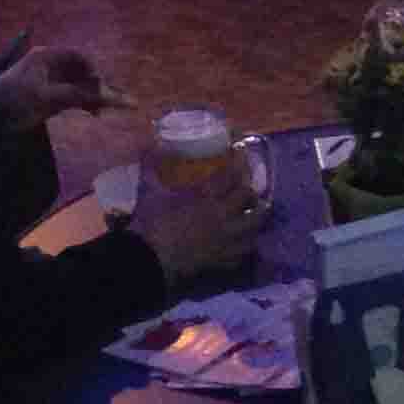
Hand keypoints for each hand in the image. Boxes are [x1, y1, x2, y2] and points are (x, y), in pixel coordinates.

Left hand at [0, 48, 124, 130]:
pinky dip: (88, 104)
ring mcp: (54, 83)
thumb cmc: (13, 98)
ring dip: (99, 96)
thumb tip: (104, 94)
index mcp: (47, 57)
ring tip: (121, 106)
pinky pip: (77, 98)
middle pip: (84, 72)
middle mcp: (53, 68)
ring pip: (83, 87)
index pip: (78, 56)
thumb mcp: (44, 95)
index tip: (102, 84)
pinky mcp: (53, 99)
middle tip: (124, 99)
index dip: (93, 68)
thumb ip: (75, 94)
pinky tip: (98, 113)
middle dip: (103, 85)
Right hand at [129, 170, 265, 285]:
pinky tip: (241, 242)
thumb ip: (151, 168)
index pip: (230, 177)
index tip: (240, 157)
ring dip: (256, 218)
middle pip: (248, 198)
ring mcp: (226, 238)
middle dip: (250, 192)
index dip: (238, 165)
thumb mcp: (149, 191)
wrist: (151, 258)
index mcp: (205, 196)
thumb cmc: (151, 222)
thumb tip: (148, 146)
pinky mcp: (224, 258)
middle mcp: (222, 215)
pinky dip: (245, 244)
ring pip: (254, 226)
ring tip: (253, 215)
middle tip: (246, 190)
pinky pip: (244, 250)